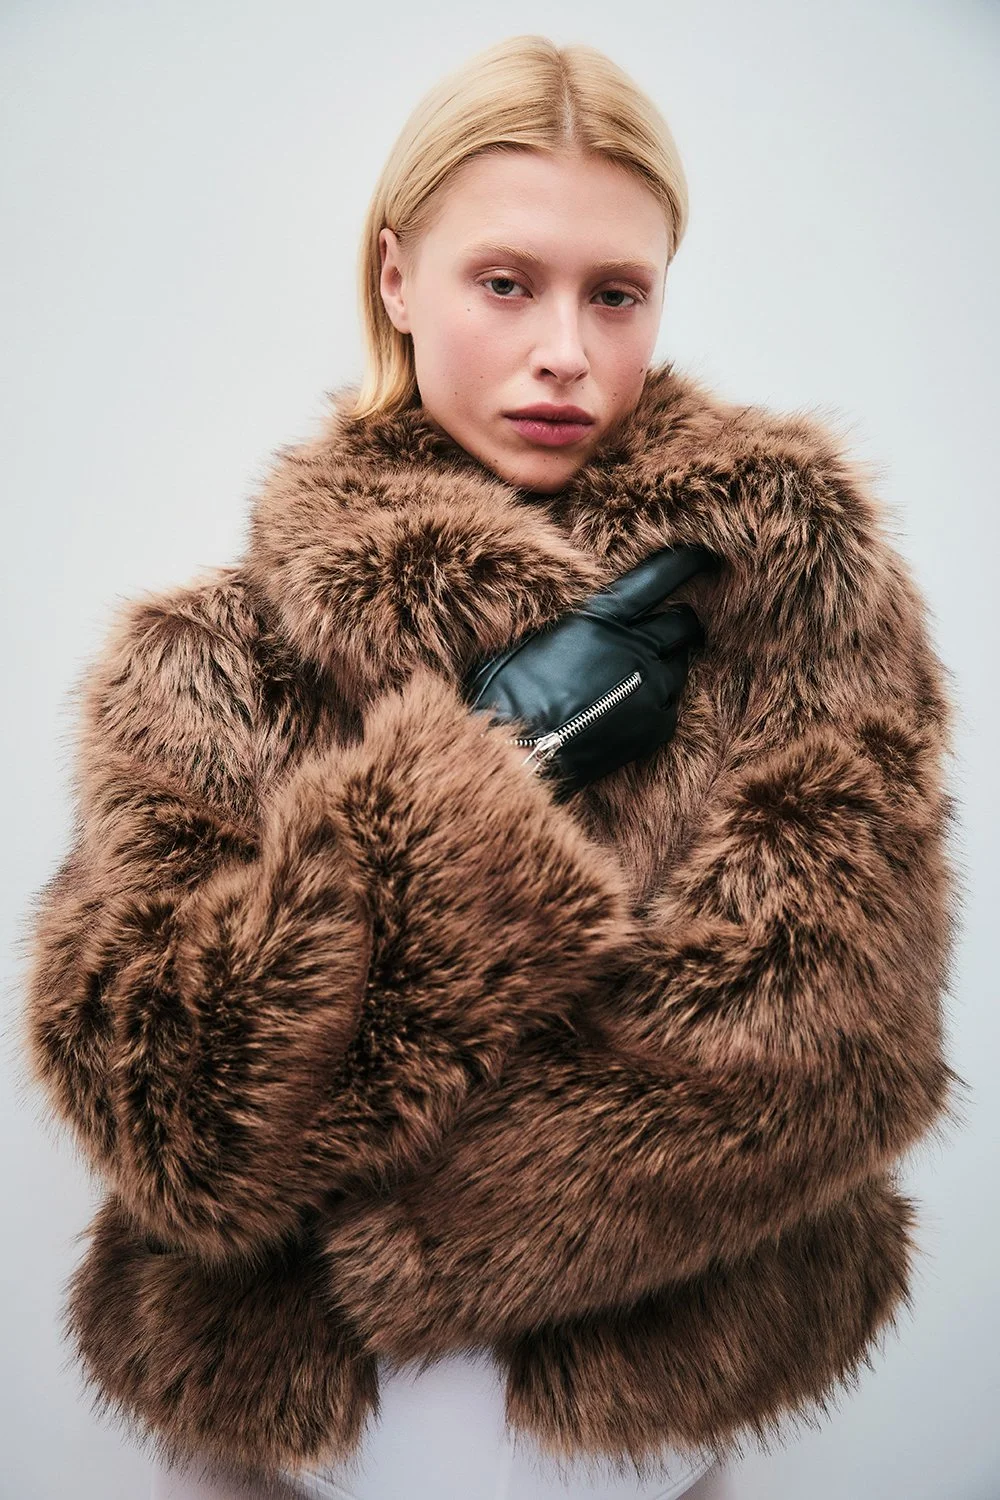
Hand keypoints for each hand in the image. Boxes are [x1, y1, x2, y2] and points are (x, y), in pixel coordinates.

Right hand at [461, 544, 717, 800]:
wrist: (520, 754)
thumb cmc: (507, 695)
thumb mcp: (534, 640)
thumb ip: (575, 626)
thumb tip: (584, 622)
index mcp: (602, 618)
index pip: (659, 579)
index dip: (686, 564)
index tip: (703, 558)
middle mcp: (636, 648)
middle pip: (683, 625)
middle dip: (682, 623)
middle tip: (674, 628)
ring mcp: (652, 689)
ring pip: (680, 666)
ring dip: (666, 665)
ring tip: (638, 678)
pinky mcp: (657, 727)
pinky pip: (671, 706)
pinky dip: (657, 704)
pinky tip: (630, 712)